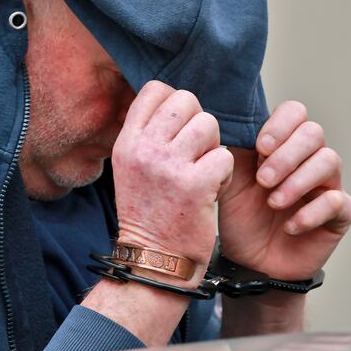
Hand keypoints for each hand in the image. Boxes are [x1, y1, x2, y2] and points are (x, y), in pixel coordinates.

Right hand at [111, 80, 233, 283]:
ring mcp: (169, 166)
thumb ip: (147, 134)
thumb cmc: (149, 213)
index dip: (175, 102)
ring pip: (209, 124)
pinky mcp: (195, 184)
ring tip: (202, 170)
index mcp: (126, 142)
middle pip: (186, 101)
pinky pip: (224, 156)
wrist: (153, 261)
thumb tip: (174, 98)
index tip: (179, 128)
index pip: (155, 89)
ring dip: (213, 146)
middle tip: (195, 151)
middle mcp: (144, 149)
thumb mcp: (131, 167)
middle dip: (198, 122)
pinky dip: (224, 173)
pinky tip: (210, 189)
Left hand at [217, 101, 350, 280]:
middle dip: (286, 155)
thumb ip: (237, 149)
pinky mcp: (339, 215)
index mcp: (281, 144)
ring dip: (298, 181)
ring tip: (273, 203)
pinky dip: (311, 213)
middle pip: (313, 132)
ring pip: (329, 160)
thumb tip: (238, 120)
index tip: (260, 148)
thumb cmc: (241, 216)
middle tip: (263, 180)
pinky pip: (338, 201)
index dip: (280, 125)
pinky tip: (289, 226)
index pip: (294, 113)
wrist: (249, 261)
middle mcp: (308, 158)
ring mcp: (326, 185)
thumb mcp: (231, 178)